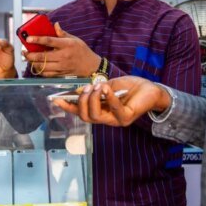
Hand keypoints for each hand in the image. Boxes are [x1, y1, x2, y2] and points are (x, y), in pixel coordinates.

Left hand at [22, 23, 99, 77]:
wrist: (90, 66)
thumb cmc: (82, 50)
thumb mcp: (74, 39)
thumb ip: (62, 33)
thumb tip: (55, 25)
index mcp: (66, 45)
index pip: (49, 41)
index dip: (37, 39)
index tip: (28, 38)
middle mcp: (63, 56)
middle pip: (42, 56)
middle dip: (30, 55)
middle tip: (24, 51)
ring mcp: (61, 66)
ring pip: (42, 67)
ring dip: (33, 63)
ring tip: (28, 58)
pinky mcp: (60, 74)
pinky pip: (46, 74)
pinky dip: (39, 70)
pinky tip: (36, 66)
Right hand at [52, 76, 171, 126]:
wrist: (150, 88)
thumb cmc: (129, 87)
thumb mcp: (107, 85)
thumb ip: (94, 89)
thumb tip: (77, 90)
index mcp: (99, 110)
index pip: (79, 112)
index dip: (67, 107)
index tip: (55, 99)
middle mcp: (106, 118)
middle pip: (85, 117)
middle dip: (81, 101)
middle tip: (86, 87)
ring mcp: (116, 120)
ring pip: (95, 116)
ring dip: (93, 100)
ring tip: (98, 86)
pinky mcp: (126, 117)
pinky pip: (114, 110)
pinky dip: (108, 98)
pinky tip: (107, 88)